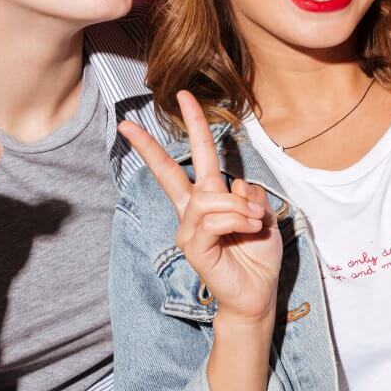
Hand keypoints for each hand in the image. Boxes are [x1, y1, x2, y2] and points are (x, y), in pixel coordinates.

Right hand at [118, 91, 282, 327]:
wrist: (258, 294)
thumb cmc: (257, 257)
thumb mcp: (263, 215)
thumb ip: (249, 195)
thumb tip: (236, 185)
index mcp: (210, 200)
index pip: (197, 158)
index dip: (193, 126)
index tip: (183, 97)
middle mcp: (194, 212)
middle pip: (170, 174)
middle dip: (149, 147)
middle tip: (126, 124)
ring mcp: (189, 231)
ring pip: (208, 197)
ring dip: (238, 205)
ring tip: (253, 220)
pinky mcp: (193, 247)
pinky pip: (212, 220)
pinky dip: (236, 220)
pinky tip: (248, 229)